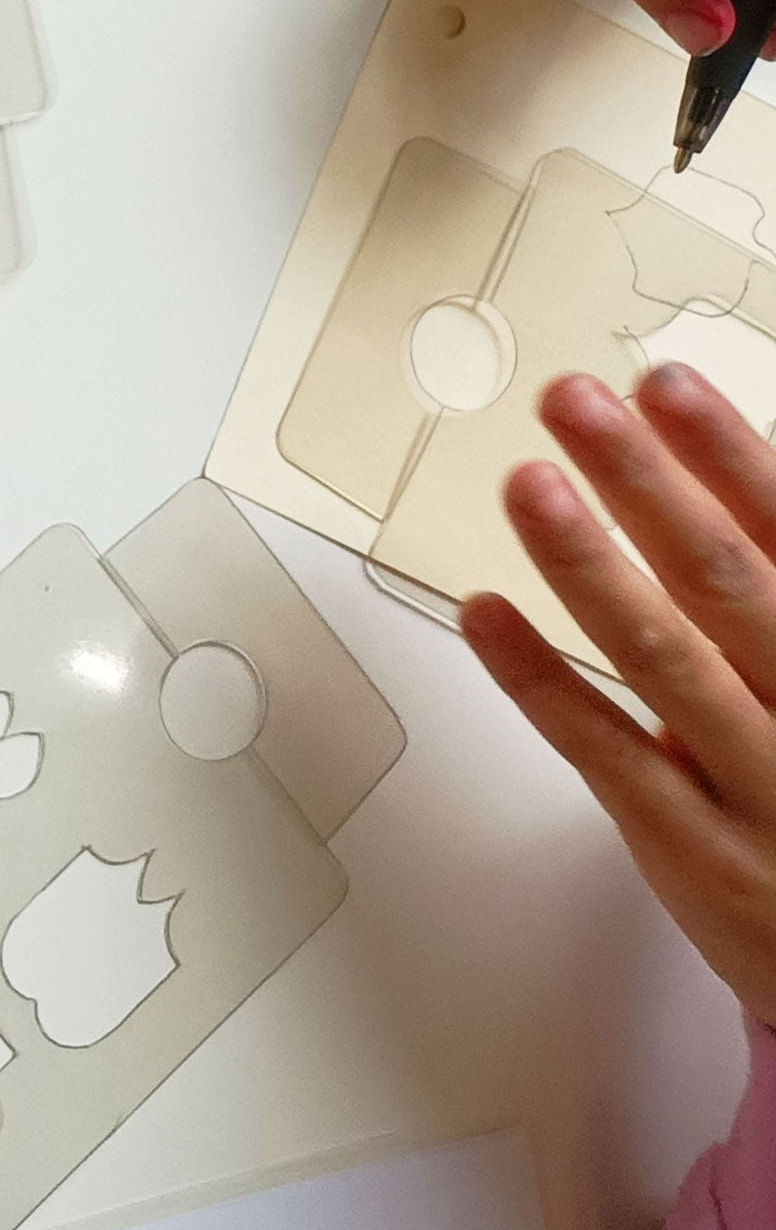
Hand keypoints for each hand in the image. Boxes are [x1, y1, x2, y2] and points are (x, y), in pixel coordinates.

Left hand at [467, 367, 775, 1027]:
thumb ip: (774, 588)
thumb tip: (718, 474)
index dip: (731, 456)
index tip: (665, 380)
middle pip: (733, 585)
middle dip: (650, 485)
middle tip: (575, 399)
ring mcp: (759, 789)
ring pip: (667, 664)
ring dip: (590, 567)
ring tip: (526, 482)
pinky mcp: (694, 850)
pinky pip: (607, 753)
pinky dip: (541, 680)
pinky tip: (482, 612)